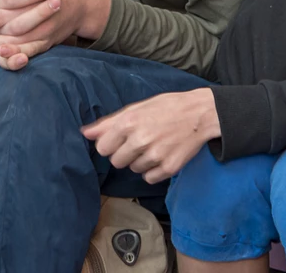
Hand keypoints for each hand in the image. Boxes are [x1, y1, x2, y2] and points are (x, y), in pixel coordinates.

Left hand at [81, 89, 219, 183]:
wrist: (200, 113)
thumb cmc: (166, 107)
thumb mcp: (136, 107)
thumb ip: (109, 122)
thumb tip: (85, 133)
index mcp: (128, 123)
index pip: (103, 148)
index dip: (110, 144)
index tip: (120, 139)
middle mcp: (140, 140)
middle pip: (116, 162)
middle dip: (124, 153)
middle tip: (139, 142)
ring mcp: (155, 156)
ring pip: (133, 170)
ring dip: (140, 161)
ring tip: (154, 145)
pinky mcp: (169, 168)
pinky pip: (149, 178)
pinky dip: (153, 170)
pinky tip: (162, 155)